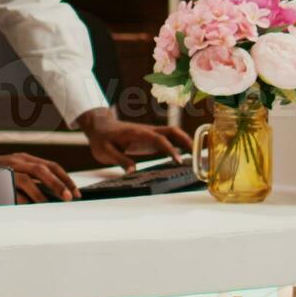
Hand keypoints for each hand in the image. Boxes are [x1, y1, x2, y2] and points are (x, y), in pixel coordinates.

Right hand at [0, 142, 78, 202]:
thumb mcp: (17, 168)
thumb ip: (33, 176)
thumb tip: (57, 191)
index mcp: (25, 158)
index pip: (51, 165)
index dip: (65, 178)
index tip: (75, 192)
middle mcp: (17, 160)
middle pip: (42, 169)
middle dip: (58, 183)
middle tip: (68, 197)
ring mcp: (6, 168)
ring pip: (27, 179)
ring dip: (40, 193)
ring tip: (48, 204)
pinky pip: (11, 189)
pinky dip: (21, 198)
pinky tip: (28, 205)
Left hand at [75, 107, 193, 172]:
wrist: (98, 126)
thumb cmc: (101, 139)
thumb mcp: (104, 152)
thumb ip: (119, 160)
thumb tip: (132, 171)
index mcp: (137, 133)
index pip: (158, 139)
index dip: (170, 149)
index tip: (178, 161)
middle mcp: (146, 131)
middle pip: (171, 131)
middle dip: (186, 140)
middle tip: (197, 155)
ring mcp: (149, 133)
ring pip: (171, 133)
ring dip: (185, 142)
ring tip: (195, 157)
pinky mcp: (149, 138)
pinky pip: (166, 139)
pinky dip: (177, 145)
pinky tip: (183, 157)